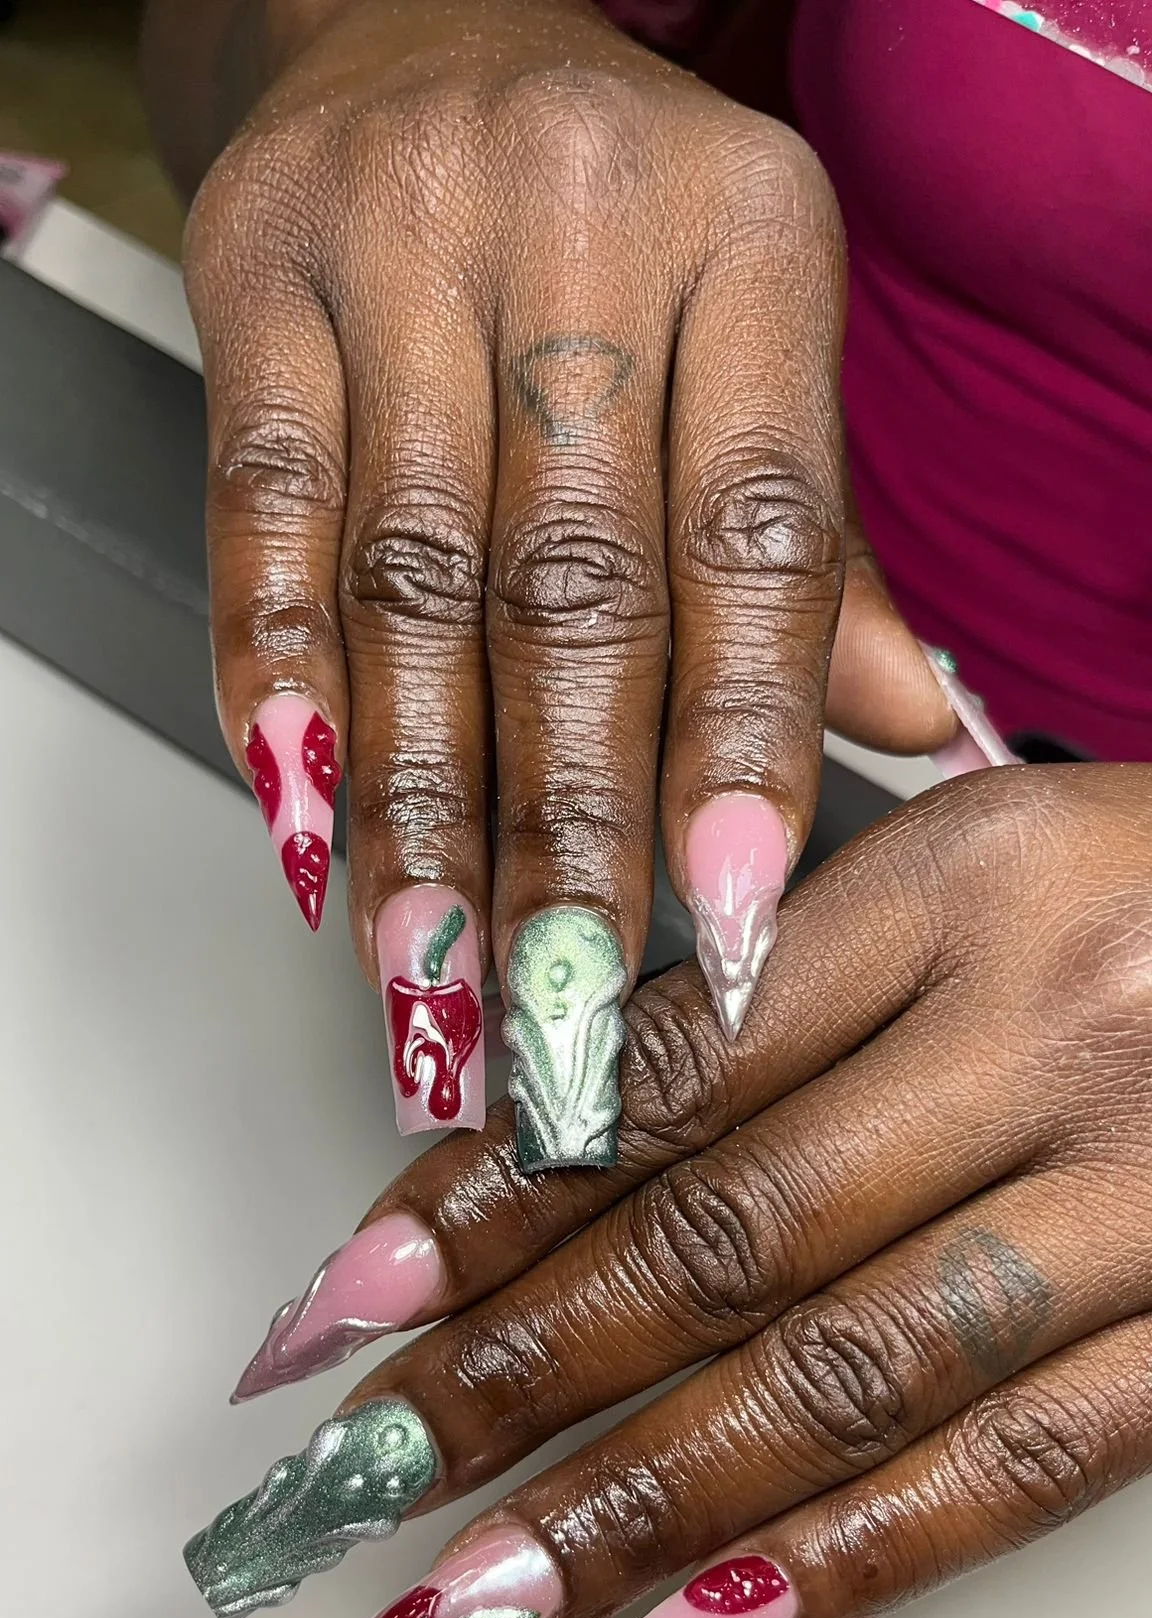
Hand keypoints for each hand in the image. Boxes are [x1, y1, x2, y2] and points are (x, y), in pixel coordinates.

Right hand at [181, 0, 954, 1150]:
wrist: (411, 21)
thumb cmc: (610, 221)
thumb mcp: (751, 337)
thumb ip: (815, 548)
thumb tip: (903, 734)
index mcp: (749, 240)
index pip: (754, 534)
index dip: (738, 746)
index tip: (725, 924)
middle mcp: (579, 227)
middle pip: (572, 586)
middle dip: (559, 830)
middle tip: (555, 1012)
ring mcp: (401, 243)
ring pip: (410, 579)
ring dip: (415, 805)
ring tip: (433, 971)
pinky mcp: (253, 268)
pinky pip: (262, 507)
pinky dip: (275, 680)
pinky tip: (300, 819)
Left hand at [184, 764, 1151, 1617]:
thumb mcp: (990, 852)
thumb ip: (786, 971)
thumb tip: (544, 1136)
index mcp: (967, 878)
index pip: (665, 1067)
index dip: (484, 1206)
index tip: (340, 1316)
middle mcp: (1055, 1028)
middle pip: (727, 1233)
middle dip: (513, 1380)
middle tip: (346, 1488)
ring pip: (847, 1375)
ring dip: (634, 1511)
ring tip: (470, 1605)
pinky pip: (1019, 1469)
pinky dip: (838, 1564)